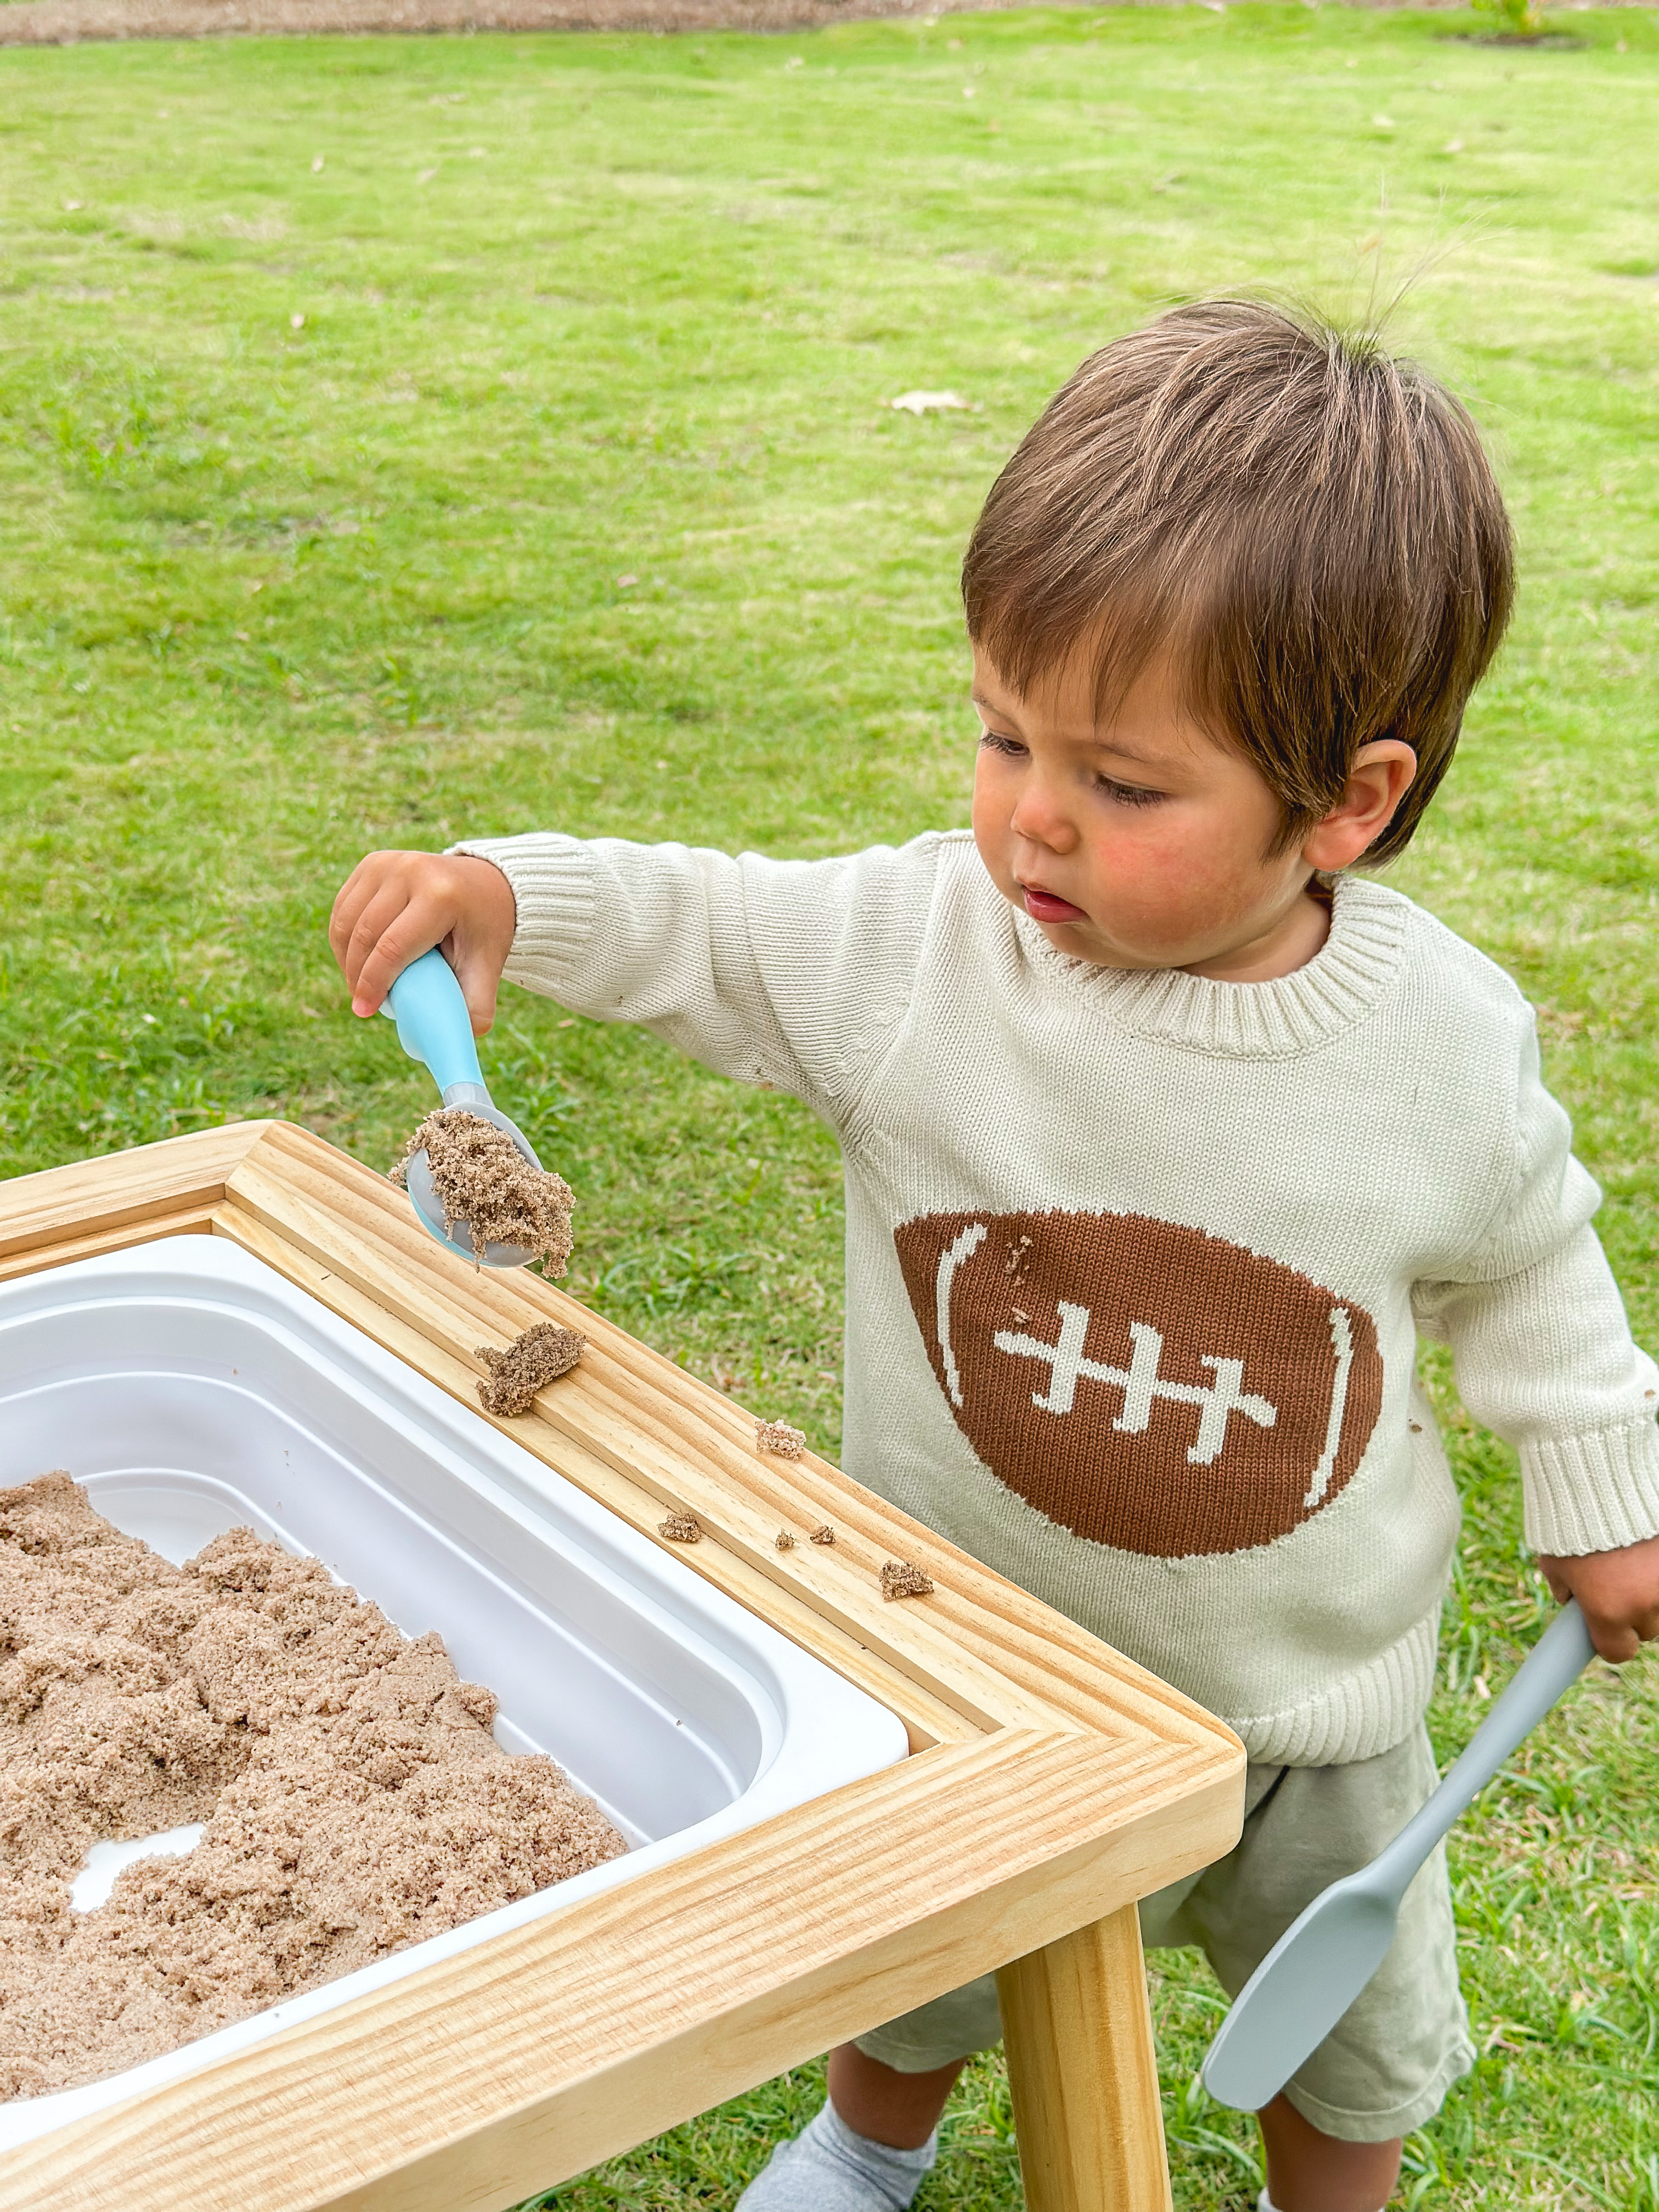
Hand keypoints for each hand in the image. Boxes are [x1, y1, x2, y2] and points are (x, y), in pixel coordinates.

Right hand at [329, 850, 517, 1036]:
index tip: (365, 1011)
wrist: (485, 883)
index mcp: (440, 895)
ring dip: (346, 959)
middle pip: (366, 935)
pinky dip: (343, 938)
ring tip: (360, 985)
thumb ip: (478, 1003)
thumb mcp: (488, 964)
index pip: (393, 947)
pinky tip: (355, 961)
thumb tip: (464, 1037)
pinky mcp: (372, 862)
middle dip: (357, 976)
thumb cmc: (484, 928)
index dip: (373, 983)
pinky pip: (344, 908)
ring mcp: (387, 862)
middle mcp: (411, 871)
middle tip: (363, 1005)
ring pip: (347, 921)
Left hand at [1537, 1532, 1658, 1662]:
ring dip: (1650, 1591)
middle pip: (1645, 1628)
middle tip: (1616, 1584)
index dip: (1610, 1641)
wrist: (1598, 1476)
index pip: (1618, 1652)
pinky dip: (1658, 1569)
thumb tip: (1571, 1602)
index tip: (1604, 1629)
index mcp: (1607, 1611)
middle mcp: (1643, 1603)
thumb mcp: (1553, 1562)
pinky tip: (1646, 1550)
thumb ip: (1564, 1589)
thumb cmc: (1568, 1519)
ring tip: (1632, 1560)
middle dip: (1631, 1612)